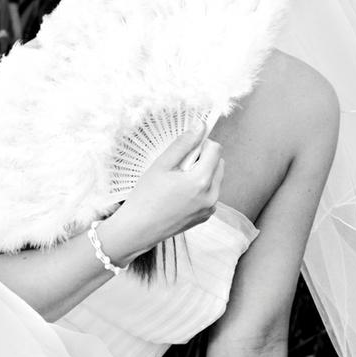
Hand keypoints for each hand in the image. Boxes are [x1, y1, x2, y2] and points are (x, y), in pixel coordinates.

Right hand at [117, 121, 224, 253]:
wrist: (137, 230)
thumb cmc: (145, 197)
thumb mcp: (162, 164)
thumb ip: (183, 144)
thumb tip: (200, 126)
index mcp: (201, 181)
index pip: (215, 149)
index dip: (201, 143)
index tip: (185, 148)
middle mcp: (211, 196)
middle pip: (218, 163)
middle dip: (202, 158)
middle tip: (178, 166)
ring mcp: (209, 209)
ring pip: (215, 178)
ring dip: (202, 172)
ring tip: (177, 181)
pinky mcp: (205, 217)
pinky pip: (210, 193)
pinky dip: (200, 188)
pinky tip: (179, 194)